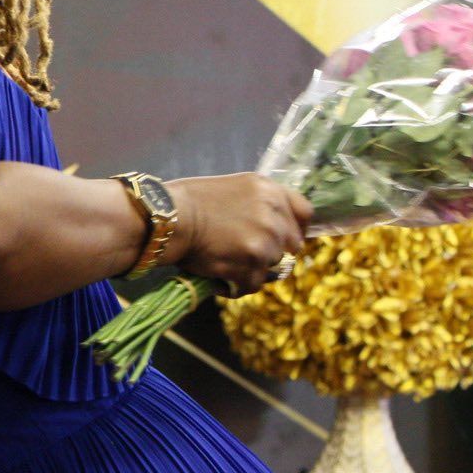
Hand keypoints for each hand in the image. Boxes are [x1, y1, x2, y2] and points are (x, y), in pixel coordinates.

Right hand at [163, 174, 310, 296]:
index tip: (285, 239)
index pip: (305, 214)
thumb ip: (260, 204)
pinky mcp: (253, 263)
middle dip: (271, 253)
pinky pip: (253, 284)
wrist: (168, 218)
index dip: (295, 229)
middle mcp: (274, 214)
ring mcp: (266, 240)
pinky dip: (236, 284)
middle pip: (291, 246)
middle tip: (243, 255)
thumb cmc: (189, 201)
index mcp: (271, 191)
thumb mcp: (233, 188)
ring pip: (272, 267)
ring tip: (224, 263)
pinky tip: (218, 274)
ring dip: (251, 270)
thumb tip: (275, 227)